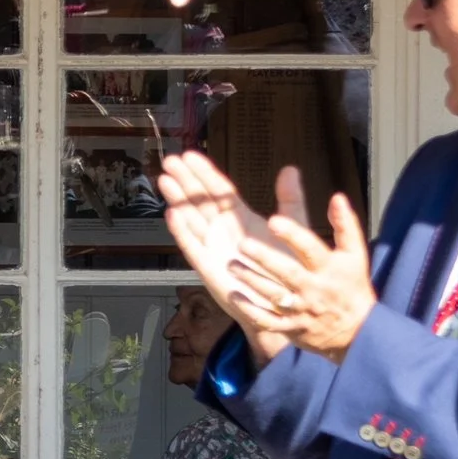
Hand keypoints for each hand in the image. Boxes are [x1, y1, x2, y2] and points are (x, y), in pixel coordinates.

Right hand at [157, 153, 296, 360]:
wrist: (285, 303)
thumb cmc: (288, 267)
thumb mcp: (293, 226)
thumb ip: (290, 198)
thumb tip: (289, 169)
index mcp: (241, 217)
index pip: (219, 190)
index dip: (204, 172)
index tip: (190, 155)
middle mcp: (223, 229)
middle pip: (200, 200)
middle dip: (184, 180)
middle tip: (171, 161)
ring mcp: (213, 247)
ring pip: (191, 218)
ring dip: (178, 200)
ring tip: (165, 180)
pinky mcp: (208, 266)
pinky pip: (192, 245)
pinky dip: (181, 231)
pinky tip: (172, 214)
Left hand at [223, 174, 376, 362]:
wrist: (356, 332)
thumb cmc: (351, 286)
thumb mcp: (355, 255)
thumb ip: (345, 225)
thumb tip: (337, 197)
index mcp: (329, 268)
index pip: (310, 249)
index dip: (293, 235)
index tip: (273, 220)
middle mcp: (314, 289)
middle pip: (288, 273)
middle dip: (265, 258)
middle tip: (242, 243)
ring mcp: (300, 310)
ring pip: (273, 296)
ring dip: (252, 281)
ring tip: (232, 265)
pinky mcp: (290, 327)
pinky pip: (268, 321)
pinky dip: (251, 311)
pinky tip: (234, 296)